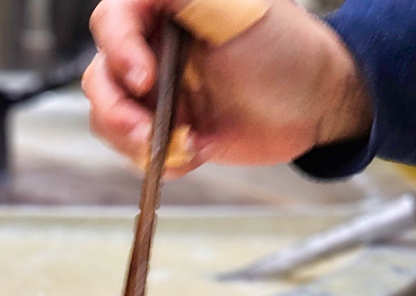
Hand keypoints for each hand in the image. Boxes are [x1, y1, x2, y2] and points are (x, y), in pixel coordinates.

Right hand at [83, 0, 373, 175]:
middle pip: (100, 76)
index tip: (144, 79)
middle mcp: (151, 48)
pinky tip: (190, 154)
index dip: (118, 50)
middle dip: (117, 111)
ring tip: (176, 148)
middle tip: (145, 132)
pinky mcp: (164, 129)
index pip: (111, 21)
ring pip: (107, 117)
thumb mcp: (237, 10)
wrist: (315, 106)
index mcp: (163, 10)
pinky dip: (154, 161)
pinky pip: (132, 149)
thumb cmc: (287, 50)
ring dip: (131, 141)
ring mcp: (155, 92)